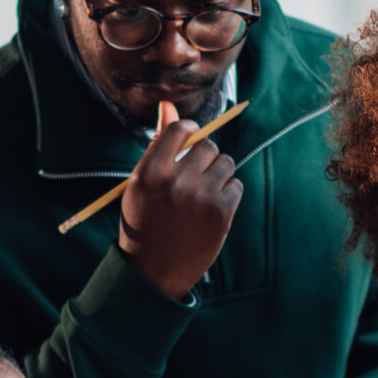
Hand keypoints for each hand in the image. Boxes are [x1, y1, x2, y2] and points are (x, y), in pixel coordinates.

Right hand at [117, 99, 241, 300]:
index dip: (188, 133)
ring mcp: (201, 197)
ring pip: (226, 163)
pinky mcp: (221, 213)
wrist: (153, 272)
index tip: (188, 144)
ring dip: (218, 174)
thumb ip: (158, 145)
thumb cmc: (145, 221)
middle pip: (208, 146)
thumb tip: (169, 106)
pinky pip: (236, 185)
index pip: (180, 129)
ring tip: (202, 195)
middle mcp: (176, 181)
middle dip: (204, 158)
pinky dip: (227, 195)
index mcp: (151, 172)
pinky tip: (210, 210)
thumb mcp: (141, 184)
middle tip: (193, 180)